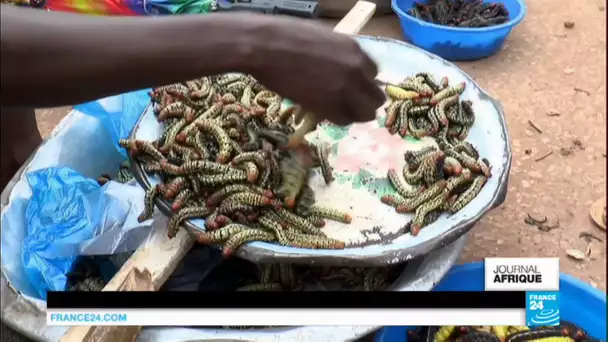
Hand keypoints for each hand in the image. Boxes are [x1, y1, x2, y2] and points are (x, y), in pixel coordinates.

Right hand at [244, 15, 384, 125]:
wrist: (265, 46)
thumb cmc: (287, 36)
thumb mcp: (325, 39)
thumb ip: (340, 55)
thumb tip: (342, 68)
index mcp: (356, 50)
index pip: (374, 74)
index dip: (362, 82)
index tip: (352, 86)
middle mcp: (356, 70)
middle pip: (375, 97)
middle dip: (364, 101)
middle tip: (350, 103)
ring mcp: (343, 90)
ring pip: (364, 113)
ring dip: (354, 114)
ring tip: (339, 110)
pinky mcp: (327, 106)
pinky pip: (343, 120)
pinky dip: (337, 119)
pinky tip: (325, 113)